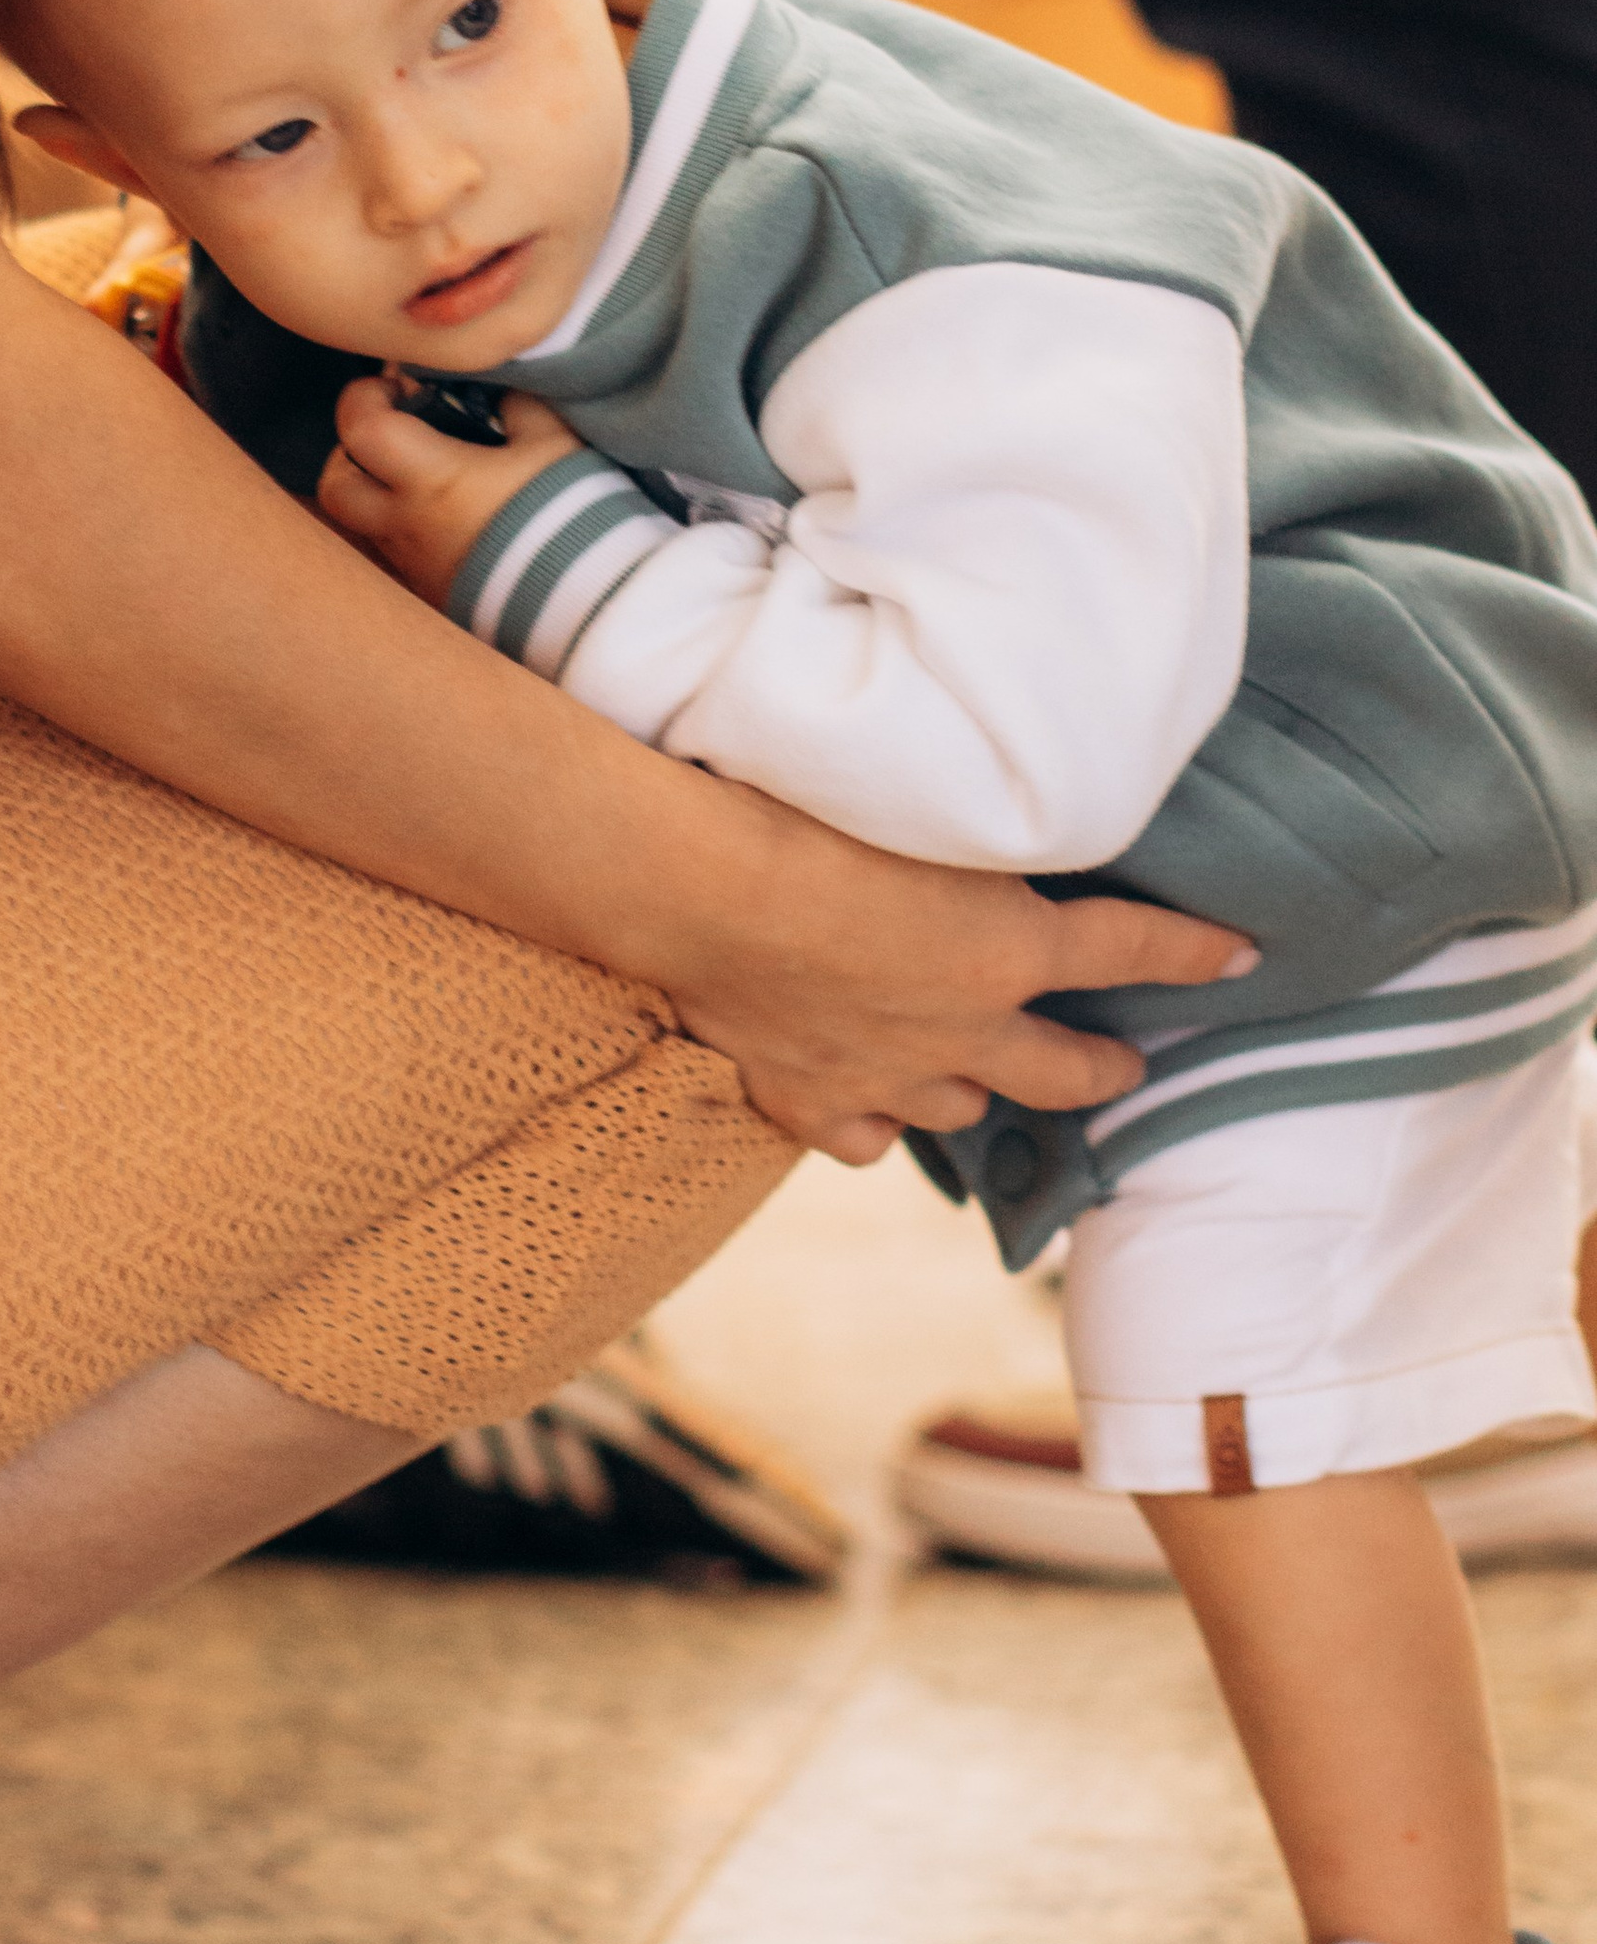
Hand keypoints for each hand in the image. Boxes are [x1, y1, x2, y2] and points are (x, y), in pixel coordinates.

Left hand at [317, 381, 579, 605]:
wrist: (591, 602)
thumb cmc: (572, 514)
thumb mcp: (555, 441)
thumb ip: (518, 402)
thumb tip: (497, 386)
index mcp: (430, 479)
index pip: (359, 426)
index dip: (367, 395)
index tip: (401, 385)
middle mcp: (407, 526)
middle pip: (335, 487)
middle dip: (350, 452)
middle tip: (393, 431)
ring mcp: (416, 566)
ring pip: (362, 524)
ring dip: (377, 491)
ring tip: (424, 472)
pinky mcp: (434, 593)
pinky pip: (398, 552)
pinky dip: (408, 525)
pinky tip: (451, 512)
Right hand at [658, 800, 1257, 1164]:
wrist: (701, 888)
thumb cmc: (807, 815)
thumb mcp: (926, 804)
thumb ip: (987, 839)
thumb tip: (1018, 827)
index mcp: (1010, 948)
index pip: (1133, 945)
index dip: (1194, 950)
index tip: (1242, 955)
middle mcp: (964, 1030)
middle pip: (1062, 1070)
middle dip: (1103, 1067)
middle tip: (1125, 1064)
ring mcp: (886, 1078)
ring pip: (962, 1105)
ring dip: (977, 1084)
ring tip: (973, 1065)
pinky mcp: (808, 1100)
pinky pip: (865, 1138)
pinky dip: (875, 1120)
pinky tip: (870, 1102)